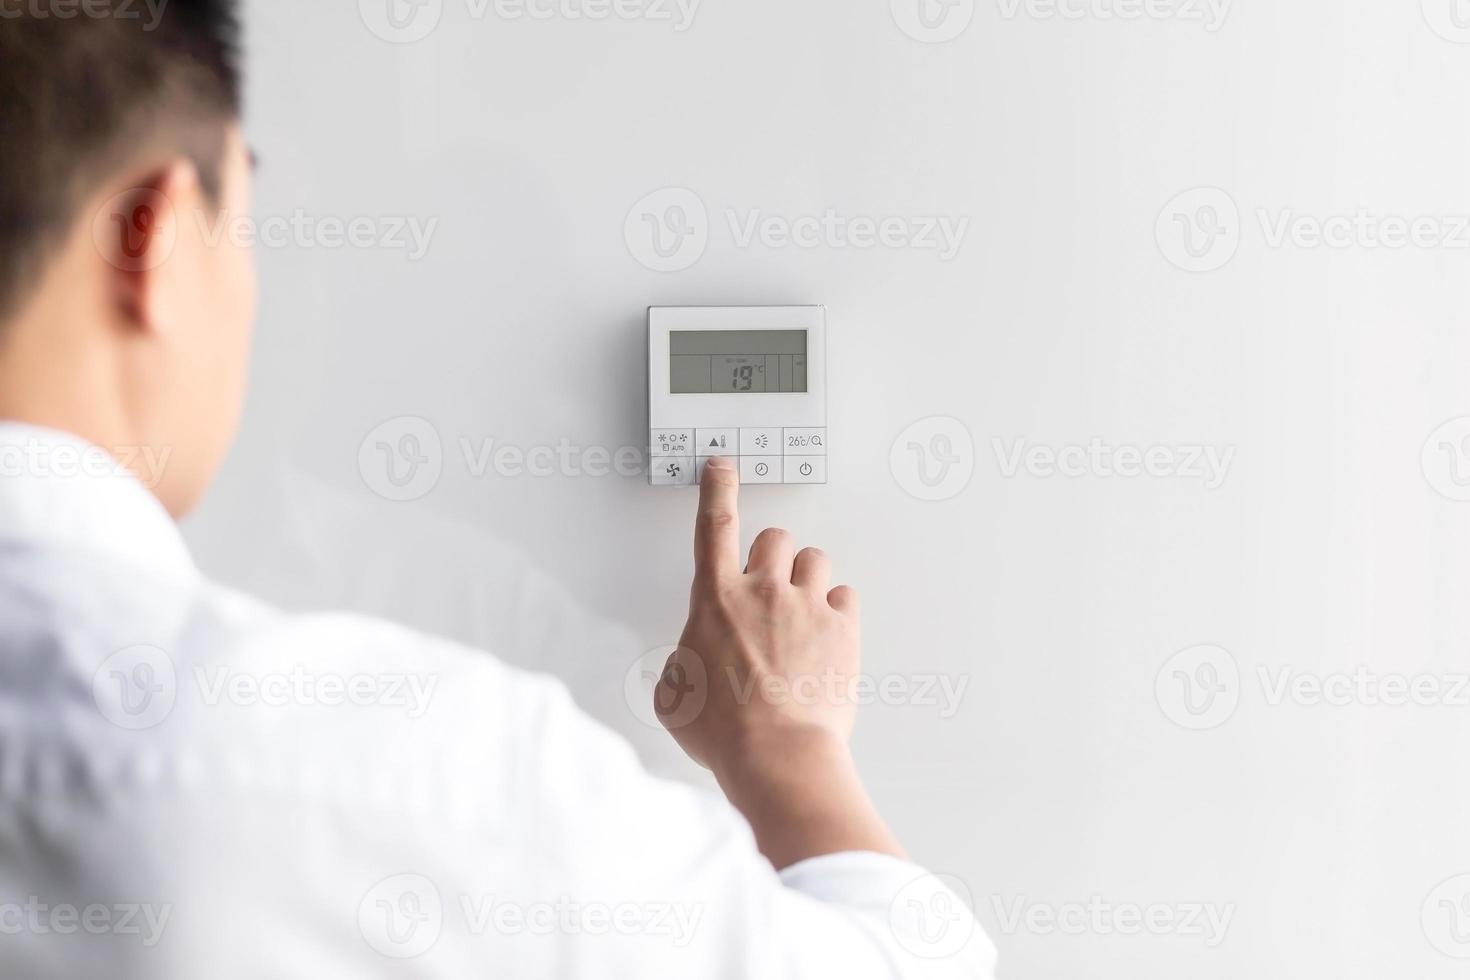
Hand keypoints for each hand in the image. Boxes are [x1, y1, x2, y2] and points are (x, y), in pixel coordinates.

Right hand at [655, 456, 900, 867]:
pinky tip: (828, 635)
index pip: (713, 525)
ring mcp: (807, 606)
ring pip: (814, 559)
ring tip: (801, 614)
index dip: (717, 489)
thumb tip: (688, 669)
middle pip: (773, 537)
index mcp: (715, 600)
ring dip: (806, 578)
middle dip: (770, 555)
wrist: (776, 754)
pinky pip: (845, 596)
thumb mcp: (674, 696)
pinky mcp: (842, 629)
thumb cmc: (725, 732)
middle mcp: (763, 591)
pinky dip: (837, 610)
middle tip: (768, 586)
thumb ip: (681, 665)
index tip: (721, 467)